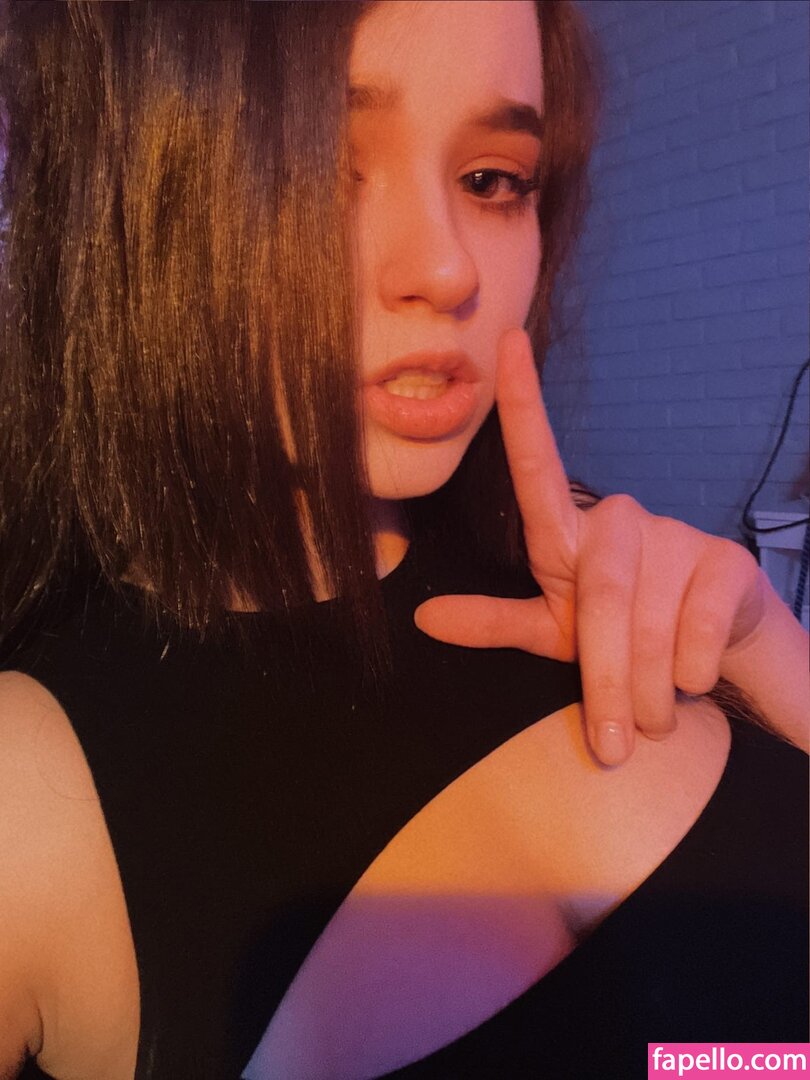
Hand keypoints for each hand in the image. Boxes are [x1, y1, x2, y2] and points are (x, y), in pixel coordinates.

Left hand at [414, 328, 765, 766]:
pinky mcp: (726, 561)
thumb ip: (496, 623)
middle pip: (599, 600)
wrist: (714, 661)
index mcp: (569, 538)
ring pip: (648, 625)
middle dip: (605, 683)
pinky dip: (690, 671)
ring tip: (654, 718)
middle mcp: (620, 523)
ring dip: (649, 692)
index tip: (506, 341)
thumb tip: (423, 618)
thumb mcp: (553, 636)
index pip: (537, 467)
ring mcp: (675, 536)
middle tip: (617, 746)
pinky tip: (695, 677)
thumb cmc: (620, 641)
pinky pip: (696, 627)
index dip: (521, 406)